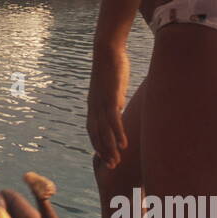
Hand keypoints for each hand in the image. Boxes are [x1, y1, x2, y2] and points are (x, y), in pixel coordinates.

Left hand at [88, 45, 129, 167]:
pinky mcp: (110, 98)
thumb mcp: (112, 89)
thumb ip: (114, 101)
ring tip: (116, 161)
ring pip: (104, 131)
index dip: (98, 145)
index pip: (93, 130)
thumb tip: (119, 109)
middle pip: (97, 135)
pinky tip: (123, 145)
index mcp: (94, 106)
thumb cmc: (111, 68)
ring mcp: (101, 103)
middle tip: (112, 166)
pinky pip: (113, 120)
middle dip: (104, 152)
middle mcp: (94, 107)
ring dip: (110, 148)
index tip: (105, 157)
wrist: (106, 51)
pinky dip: (117, 134)